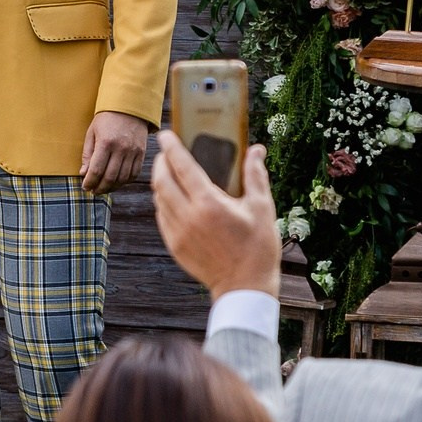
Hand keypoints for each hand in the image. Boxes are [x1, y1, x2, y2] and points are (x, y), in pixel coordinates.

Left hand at [80, 111, 152, 194]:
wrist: (129, 106)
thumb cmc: (106, 119)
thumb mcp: (92, 132)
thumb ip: (87, 154)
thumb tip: (83, 173)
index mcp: (106, 142)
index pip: (96, 170)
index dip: (90, 182)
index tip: (85, 187)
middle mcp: (121, 148)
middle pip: (110, 177)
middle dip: (100, 188)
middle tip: (93, 191)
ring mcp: (133, 151)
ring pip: (123, 178)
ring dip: (112, 187)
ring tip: (104, 189)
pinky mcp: (142, 153)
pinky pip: (134, 173)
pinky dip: (125, 181)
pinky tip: (117, 182)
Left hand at [151, 132, 280, 299]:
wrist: (244, 287)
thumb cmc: (258, 248)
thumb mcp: (262, 208)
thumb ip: (255, 175)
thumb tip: (257, 149)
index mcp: (209, 204)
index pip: (182, 166)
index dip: (171, 147)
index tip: (166, 134)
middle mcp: (188, 216)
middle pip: (161, 180)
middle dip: (161, 162)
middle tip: (167, 152)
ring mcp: (178, 232)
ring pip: (158, 198)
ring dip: (161, 181)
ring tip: (170, 173)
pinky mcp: (174, 246)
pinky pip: (162, 216)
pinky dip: (163, 202)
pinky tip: (174, 199)